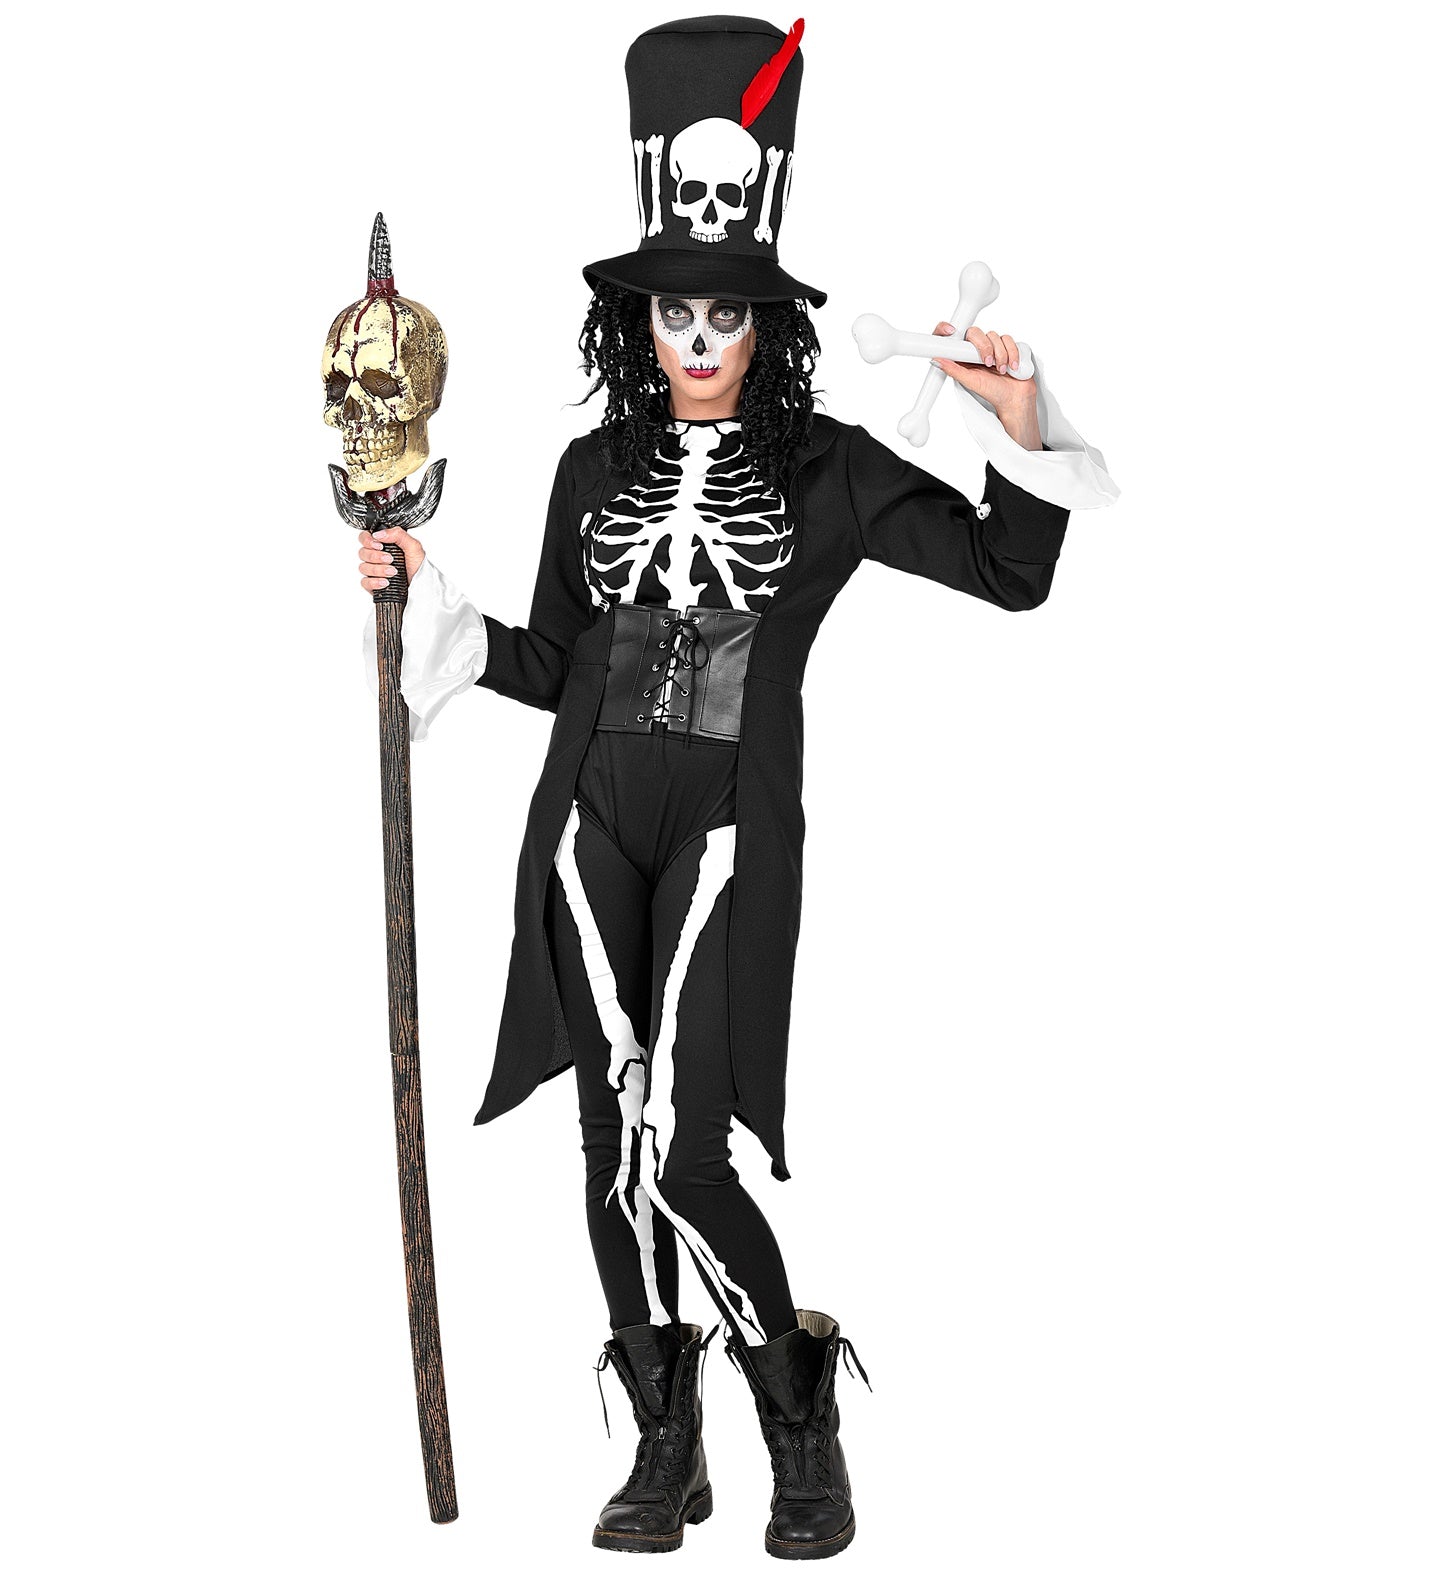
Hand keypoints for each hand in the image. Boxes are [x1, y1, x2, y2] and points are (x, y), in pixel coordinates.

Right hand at [357, 525, 424, 593]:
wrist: (422, 586)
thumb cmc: (419, 567)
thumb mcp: (414, 546)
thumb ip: (397, 534)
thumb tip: (379, 534)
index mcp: (383, 544)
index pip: (364, 537)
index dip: (368, 540)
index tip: (379, 545)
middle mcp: (376, 556)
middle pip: (362, 552)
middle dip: (376, 556)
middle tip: (390, 559)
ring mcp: (374, 570)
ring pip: (363, 567)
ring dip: (378, 569)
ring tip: (393, 572)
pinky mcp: (373, 584)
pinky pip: (364, 582)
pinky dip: (374, 582)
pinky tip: (385, 582)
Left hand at [931, 322, 1041, 449]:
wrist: (1015, 397)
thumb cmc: (992, 392)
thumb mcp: (970, 382)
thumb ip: (953, 370)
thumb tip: (936, 360)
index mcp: (964, 358)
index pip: (953, 337)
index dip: (947, 329)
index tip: (949, 330)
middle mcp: (976, 350)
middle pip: (974, 332)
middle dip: (984, 347)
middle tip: (988, 363)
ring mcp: (991, 346)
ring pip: (993, 335)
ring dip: (1000, 354)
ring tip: (1001, 370)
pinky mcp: (1006, 345)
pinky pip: (1007, 339)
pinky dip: (1011, 353)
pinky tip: (1011, 366)